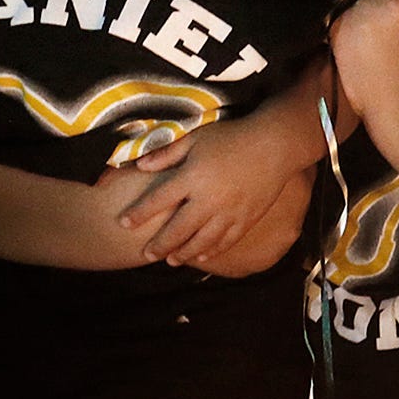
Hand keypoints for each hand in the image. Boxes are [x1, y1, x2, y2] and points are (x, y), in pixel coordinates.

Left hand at [119, 114, 303, 266]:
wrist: (274, 146)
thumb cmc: (233, 138)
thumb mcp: (196, 138)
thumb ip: (167, 154)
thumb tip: (140, 166)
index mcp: (192, 178)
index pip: (158, 200)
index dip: (139, 213)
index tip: (124, 223)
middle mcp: (208, 200)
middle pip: (177, 229)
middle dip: (160, 245)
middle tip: (146, 255)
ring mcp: (228, 213)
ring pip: (201, 241)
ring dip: (183, 253)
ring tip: (171, 261)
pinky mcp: (245, 219)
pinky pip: (225, 241)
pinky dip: (211, 251)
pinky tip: (201, 257)